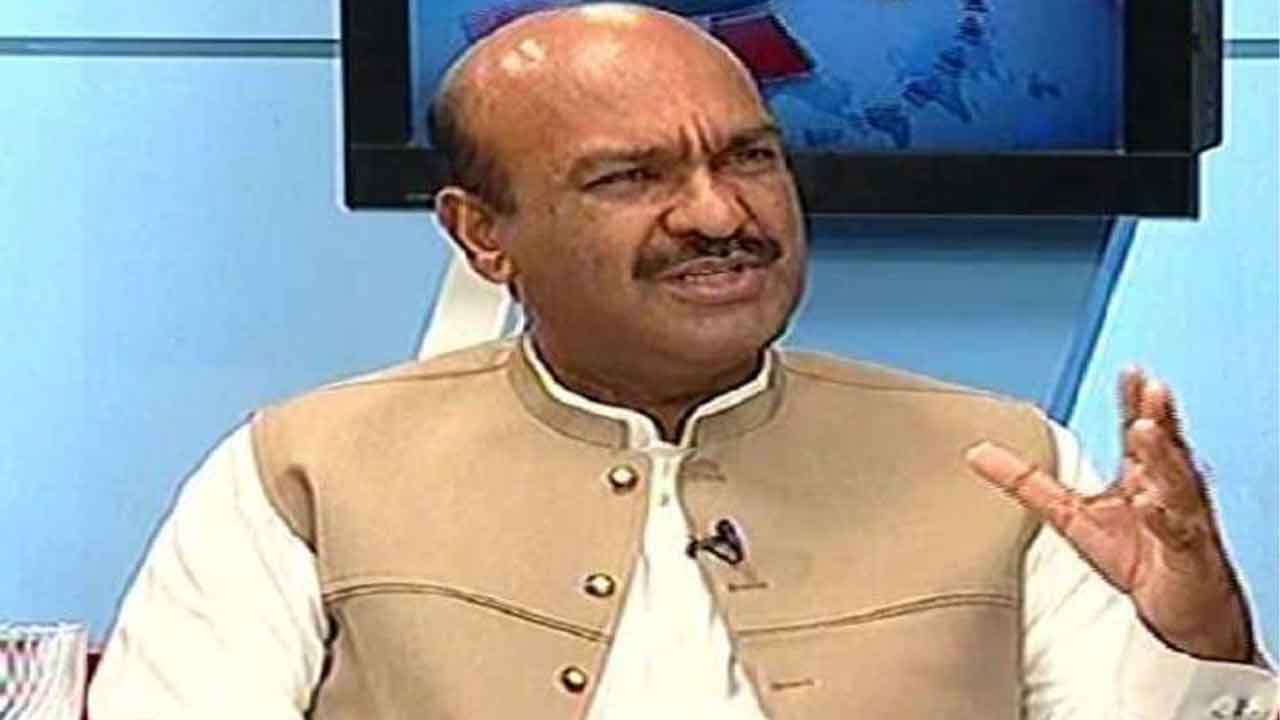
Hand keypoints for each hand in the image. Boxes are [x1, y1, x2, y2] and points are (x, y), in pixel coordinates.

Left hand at [964, 366, 1254, 662]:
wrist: (1180, 614)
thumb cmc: (1136, 558)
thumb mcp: (1069, 516)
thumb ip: (1026, 482)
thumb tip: (976, 453)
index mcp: (1142, 477)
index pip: (1140, 432)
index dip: (1136, 402)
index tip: (1131, 372)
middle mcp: (1167, 492)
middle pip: (1164, 448)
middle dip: (1158, 417)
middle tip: (1151, 387)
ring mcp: (1181, 522)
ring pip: (1176, 484)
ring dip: (1162, 457)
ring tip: (1146, 430)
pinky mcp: (1187, 558)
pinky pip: (1178, 535)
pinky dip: (1165, 519)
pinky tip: (1150, 503)